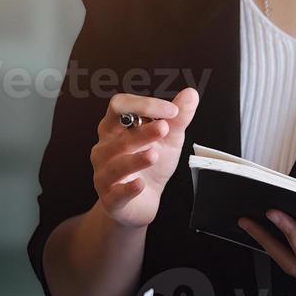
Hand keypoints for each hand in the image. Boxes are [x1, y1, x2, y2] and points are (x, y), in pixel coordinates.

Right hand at [90, 89, 199, 227]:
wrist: (144, 202)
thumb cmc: (151, 166)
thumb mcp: (168, 139)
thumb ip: (177, 118)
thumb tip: (191, 93)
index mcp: (114, 128)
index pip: (119, 106)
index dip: (143, 105)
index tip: (172, 110)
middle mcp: (104, 149)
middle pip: (118, 135)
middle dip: (141, 132)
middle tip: (164, 128)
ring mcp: (104, 174)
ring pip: (116, 165)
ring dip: (135, 159)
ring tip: (154, 155)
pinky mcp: (111, 198)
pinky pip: (117, 193)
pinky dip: (129, 188)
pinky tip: (141, 184)